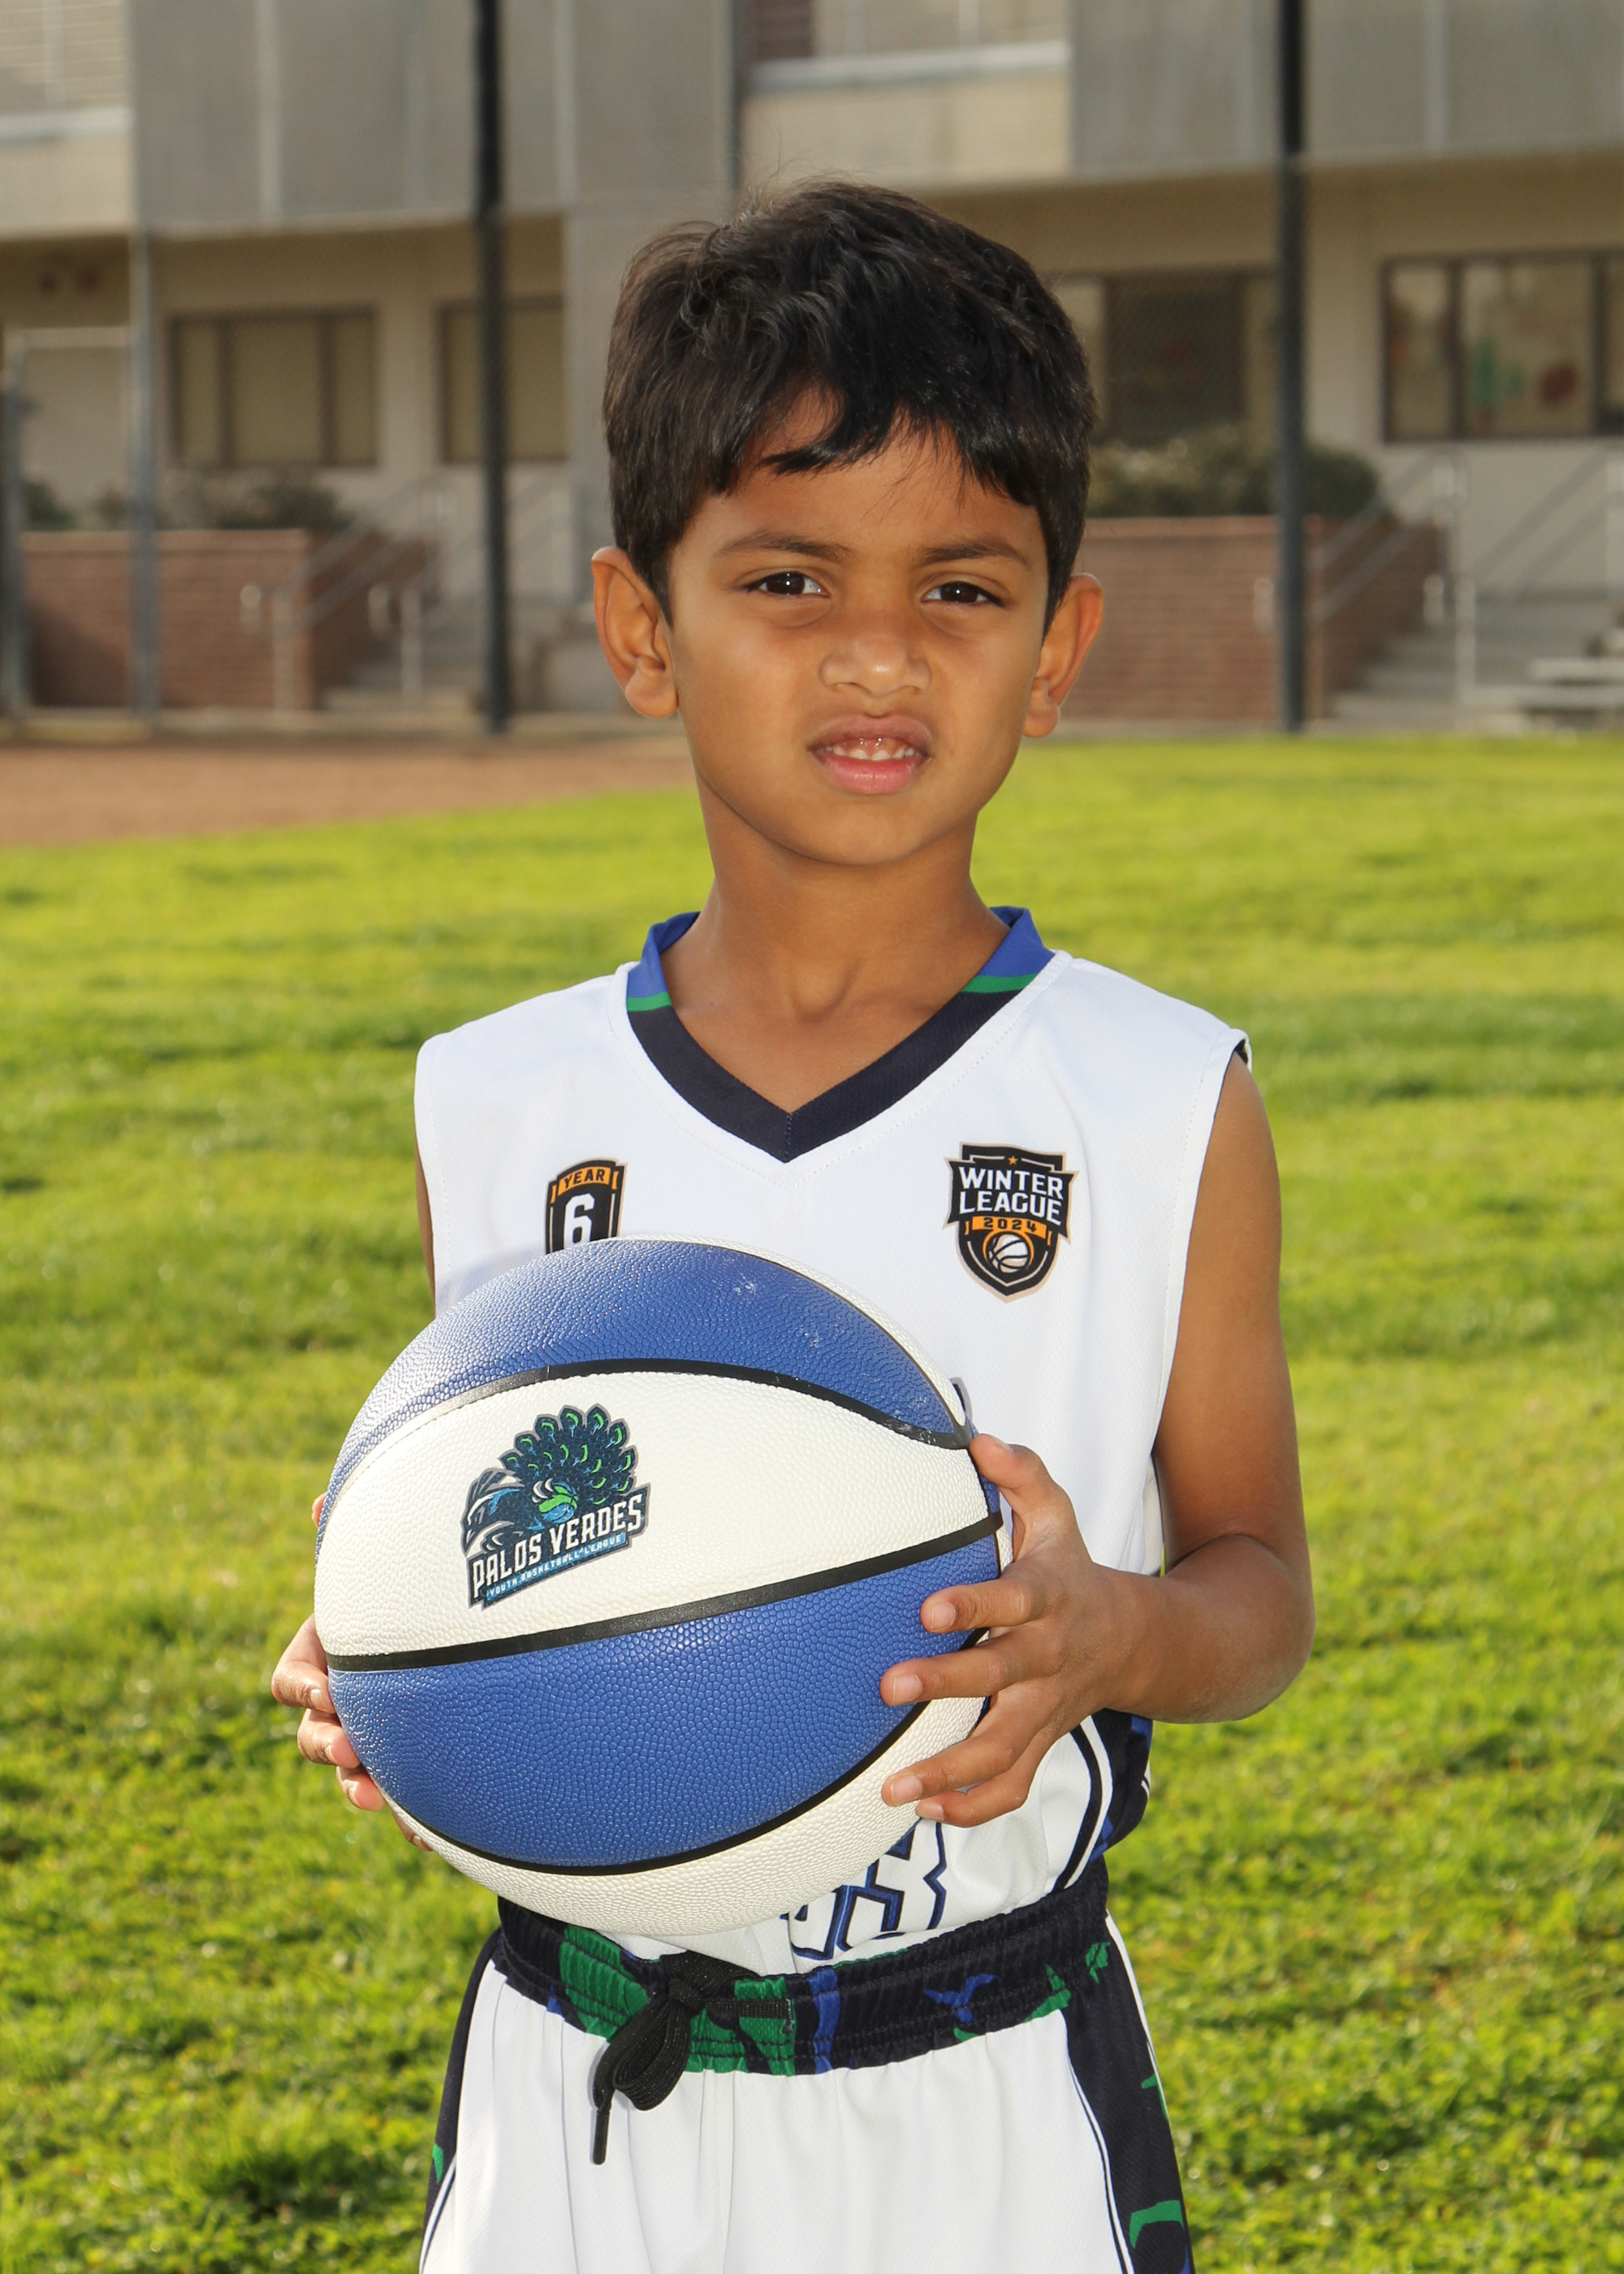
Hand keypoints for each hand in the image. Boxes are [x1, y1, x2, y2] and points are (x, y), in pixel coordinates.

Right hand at [269, 1495, 429, 1847]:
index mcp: (325, 1660)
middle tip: (353, 1749)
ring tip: (381, 1801)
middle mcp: (342, 1705)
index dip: (302, 1687)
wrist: (455, 1636)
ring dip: (359, 1789)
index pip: (292, 1680)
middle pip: (314, 1737)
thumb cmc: (405, 1593)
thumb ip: (350, 1541)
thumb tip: (321, 1503)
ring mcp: (374, 1739)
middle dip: (327, 1747)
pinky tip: (432, 1836)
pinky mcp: (411, 1766)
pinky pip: (405, 1800)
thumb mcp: (381, 1565)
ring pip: (352, 1776)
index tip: (325, 1690)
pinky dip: (412, 1819)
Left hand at [878, 1436, 1134, 1828]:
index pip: (1013, 1599)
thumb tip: (978, 1439)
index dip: (974, 1604)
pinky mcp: (1040, 1742)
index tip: (926, 1607)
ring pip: (1003, 1748)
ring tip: (893, 1787)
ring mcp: (1045, 1707)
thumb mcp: (1057, 1515)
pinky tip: (926, 1812)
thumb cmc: (1071, 1570)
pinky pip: (1013, 1786)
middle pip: (1000, 1675)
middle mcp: (1047, 1657)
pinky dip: (974, 1808)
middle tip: (889, 1686)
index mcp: (1048, 1598)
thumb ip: (1021, 1475)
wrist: (1132, 1641)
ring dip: (949, 1771)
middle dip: (946, 1682)